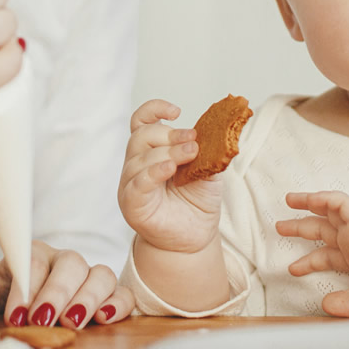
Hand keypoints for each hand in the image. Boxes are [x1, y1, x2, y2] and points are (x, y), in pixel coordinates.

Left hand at [0, 241, 132, 328]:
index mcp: (34, 255)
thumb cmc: (6, 298)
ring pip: (100, 274)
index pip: (34, 262)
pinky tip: (105, 318)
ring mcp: (89, 277)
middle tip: (43, 320)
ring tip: (72, 322)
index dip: (26, 288)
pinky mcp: (110, 296)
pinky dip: (118, 304)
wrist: (25, 310)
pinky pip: (123, 293)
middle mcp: (65, 261)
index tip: (16, 316)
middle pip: (70, 263)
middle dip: (57, 292)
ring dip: (88, 298)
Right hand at [117, 99, 222, 254]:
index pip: (141, 121)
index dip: (154, 110)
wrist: (195, 238)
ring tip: (191, 155)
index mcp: (151, 150)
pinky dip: (153, 172)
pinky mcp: (132, 203)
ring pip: (140, 157)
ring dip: (169, 152)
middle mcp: (136, 163)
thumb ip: (206, 149)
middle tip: (193, 142)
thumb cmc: (197, 202)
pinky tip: (169, 169)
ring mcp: (131, 183)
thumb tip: (217, 129)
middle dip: (169, 134)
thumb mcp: (207, 169)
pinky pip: (138, 183)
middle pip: (142, 136)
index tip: (176, 112)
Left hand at [277, 190, 348, 316]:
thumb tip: (325, 303)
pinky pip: (340, 202)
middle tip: (280, 228)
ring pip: (329, 209)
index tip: (293, 268)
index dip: (310, 261)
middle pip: (323, 230)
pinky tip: (310, 198)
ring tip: (288, 201)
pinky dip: (324, 198)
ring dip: (308, 204)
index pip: (330, 256)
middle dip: (301, 229)